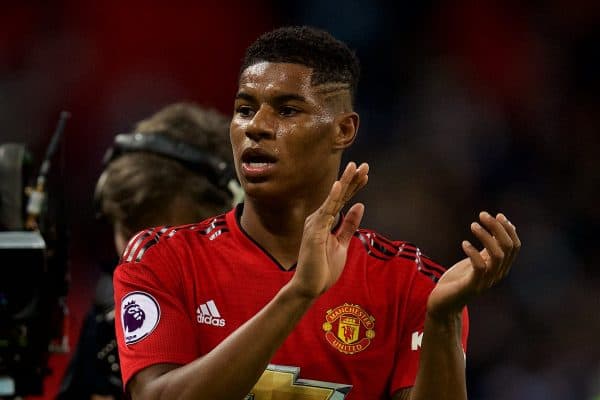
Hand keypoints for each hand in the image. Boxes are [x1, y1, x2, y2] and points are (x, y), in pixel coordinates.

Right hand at [290, 162, 368, 298]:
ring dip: (344, 182)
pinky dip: (332, 198)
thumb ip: (349, 225)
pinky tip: (339, 185)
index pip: (342, 200)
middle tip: (364, 165)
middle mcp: (318, 219)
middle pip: (339, 196)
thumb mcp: (342, 243)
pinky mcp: (315, 232)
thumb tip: (360, 206)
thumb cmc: (323, 268)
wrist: (309, 287)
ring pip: (333, 199)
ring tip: (354, 167)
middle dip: (352, 180)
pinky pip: (325, 211)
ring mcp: (315, 224)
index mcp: (325, 221)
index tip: (365, 174)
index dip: (354, 187)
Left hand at [427, 211, 520, 320]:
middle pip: (508, 248)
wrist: (444, 303)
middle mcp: (497, 274)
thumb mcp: (477, 260)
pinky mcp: (472, 286)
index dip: (509, 230)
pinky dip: (474, 253)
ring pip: (497, 256)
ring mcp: (486, 281)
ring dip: (486, 237)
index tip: (498, 215)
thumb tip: (499, 227)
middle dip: (498, 228)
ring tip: (473, 225)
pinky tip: (464, 243)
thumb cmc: (459, 279)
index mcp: (500, 267)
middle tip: (482, 215)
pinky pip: (480, 268)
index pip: (515, 246)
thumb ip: (489, 248)